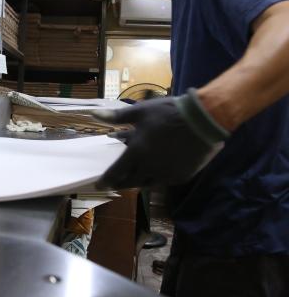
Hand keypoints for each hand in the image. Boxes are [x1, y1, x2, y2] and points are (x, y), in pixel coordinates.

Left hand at [92, 88, 229, 189]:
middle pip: (130, 181)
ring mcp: (166, 174)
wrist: (204, 120)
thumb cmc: (168, 113)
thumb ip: (116, 117)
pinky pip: (163, 181)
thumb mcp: (140, 112)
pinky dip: (155, 177)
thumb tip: (93, 115)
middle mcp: (149, 168)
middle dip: (120, 182)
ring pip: (146, 183)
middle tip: (115, 181)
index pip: (116, 172)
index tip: (99, 185)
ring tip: (133, 175)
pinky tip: (154, 170)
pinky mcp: (181, 176)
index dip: (105, 180)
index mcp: (136, 153)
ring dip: (137, 180)